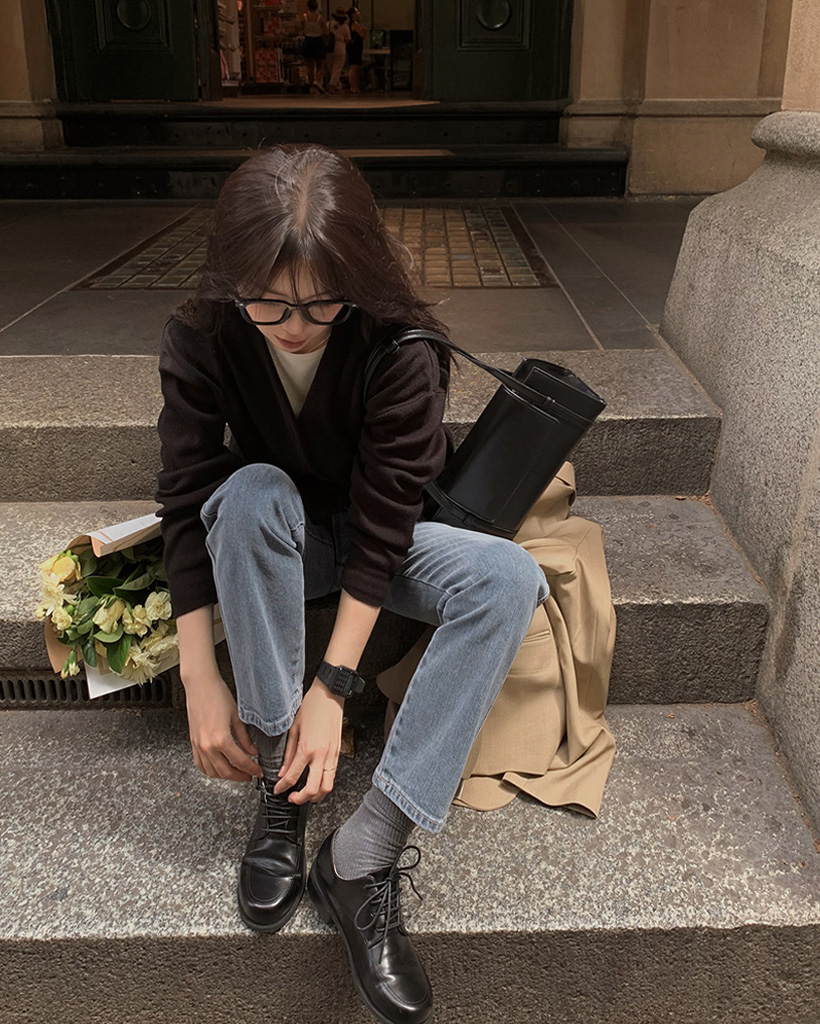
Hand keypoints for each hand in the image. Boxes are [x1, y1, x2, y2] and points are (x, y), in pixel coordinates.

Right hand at [182, 668, 262, 781]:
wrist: (200, 686)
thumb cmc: (218, 696)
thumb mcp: (237, 718)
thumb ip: (245, 738)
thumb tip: (252, 752)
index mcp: (221, 739)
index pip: (240, 762)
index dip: (252, 769)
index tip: (258, 771)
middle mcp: (207, 746)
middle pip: (226, 771)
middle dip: (240, 776)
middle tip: (249, 775)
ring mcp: (198, 746)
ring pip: (212, 772)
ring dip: (225, 776)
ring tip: (236, 772)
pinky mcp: (193, 743)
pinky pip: (200, 764)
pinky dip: (210, 770)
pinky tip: (218, 768)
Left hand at [274, 679, 343, 803]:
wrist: (330, 695)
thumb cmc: (312, 707)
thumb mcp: (293, 728)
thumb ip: (288, 753)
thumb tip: (282, 771)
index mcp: (307, 748)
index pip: (292, 777)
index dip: (282, 788)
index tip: (278, 790)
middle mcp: (322, 755)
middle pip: (313, 789)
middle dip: (301, 799)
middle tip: (291, 798)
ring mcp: (332, 755)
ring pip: (328, 786)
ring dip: (316, 795)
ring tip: (306, 794)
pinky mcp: (338, 752)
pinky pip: (333, 775)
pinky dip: (324, 783)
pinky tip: (316, 780)